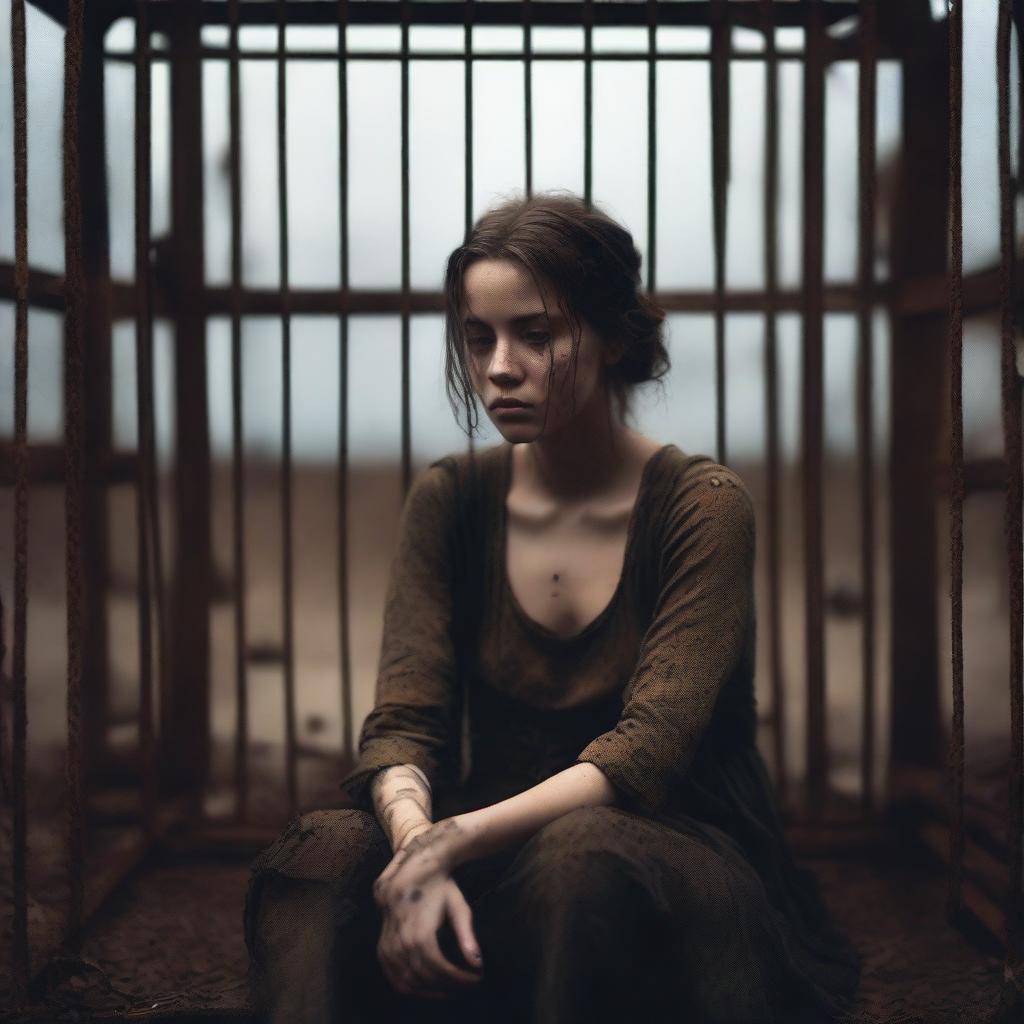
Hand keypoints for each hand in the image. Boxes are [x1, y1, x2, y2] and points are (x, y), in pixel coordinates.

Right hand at [373, 820, 484, 999]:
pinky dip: (408, 987)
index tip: (475, 979)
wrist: (413, 866)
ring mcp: (387, 944)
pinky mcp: (381, 946)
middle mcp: (400, 941)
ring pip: (406, 981)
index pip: (439, 969)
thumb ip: (466, 936)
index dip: (458, 979)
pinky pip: (391, 975)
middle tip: (466, 986)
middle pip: (424, 977)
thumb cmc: (441, 884)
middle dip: (448, 986)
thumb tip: (478, 964)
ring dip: (429, 991)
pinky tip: (424, 988)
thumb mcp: (458, 906)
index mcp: (419, 932)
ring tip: (449, 990)